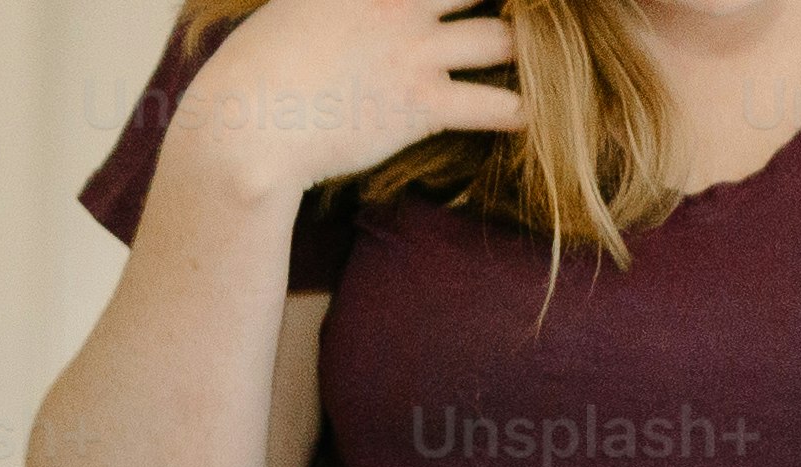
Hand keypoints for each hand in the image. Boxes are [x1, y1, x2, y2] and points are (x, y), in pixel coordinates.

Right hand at [164, 0, 522, 205]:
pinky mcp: (421, 105)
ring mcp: (413, 48)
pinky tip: (536, 115)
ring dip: (528, 48)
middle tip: (543, 16)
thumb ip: (342, 1)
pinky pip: (494, 105)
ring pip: (502, 36)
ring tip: (551, 60)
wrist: (249, 122)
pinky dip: (520, 110)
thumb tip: (346, 10)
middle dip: (519, 3)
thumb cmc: (262, 66)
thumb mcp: (302, 3)